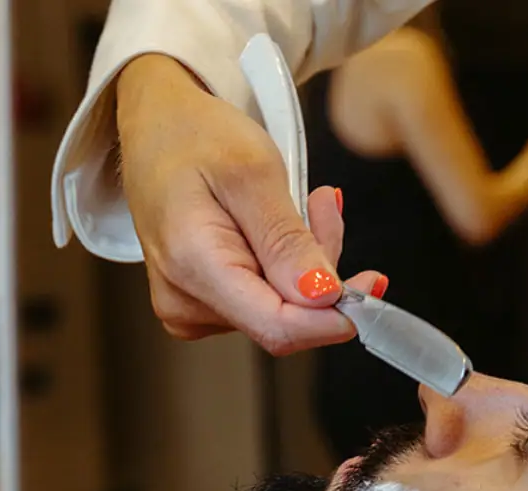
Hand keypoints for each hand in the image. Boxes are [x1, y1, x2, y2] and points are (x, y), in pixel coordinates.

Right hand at [114, 54, 385, 353]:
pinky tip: (280, 225)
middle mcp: (185, 301)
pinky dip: (287, 265)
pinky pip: (264, 299)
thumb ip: (286, 240)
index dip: (331, 317)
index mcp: (192, 266)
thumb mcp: (252, 172)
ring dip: (307, 262)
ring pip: (280, 309)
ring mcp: (190, 307)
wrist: (156, 125)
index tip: (371, 285)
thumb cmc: (196, 136)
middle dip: (321, 272)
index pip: (276, 326)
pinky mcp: (201, 302)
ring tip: (304, 203)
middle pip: (284, 317)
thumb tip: (322, 297)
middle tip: (325, 206)